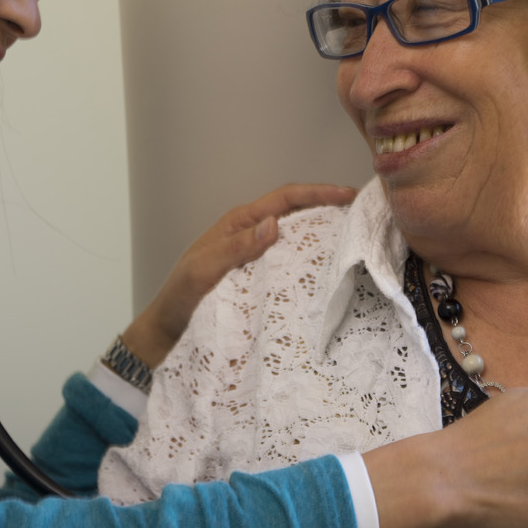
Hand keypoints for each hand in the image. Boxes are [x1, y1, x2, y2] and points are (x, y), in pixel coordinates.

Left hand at [120, 182, 359, 367]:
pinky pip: (291, 265)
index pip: (284, 199)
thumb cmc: (180, 300)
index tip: (348, 195)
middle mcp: (250, 235)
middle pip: (297, 214)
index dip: (317, 193)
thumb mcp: (203, 271)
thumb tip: (274, 223)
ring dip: (324, 236)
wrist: (166, 334)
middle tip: (362, 215)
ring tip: (354, 242)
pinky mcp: (260, 280)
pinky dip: (311, 263)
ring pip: (297, 239)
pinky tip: (329, 274)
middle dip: (328, 209)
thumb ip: (235, 248)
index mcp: (238, 224)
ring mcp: (257, 258)